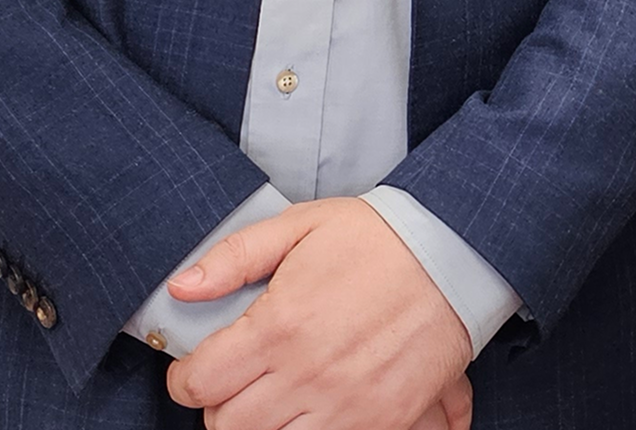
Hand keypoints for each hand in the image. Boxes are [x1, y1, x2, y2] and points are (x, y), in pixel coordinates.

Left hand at [166, 197, 474, 429]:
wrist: (454, 256)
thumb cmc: (376, 238)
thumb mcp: (300, 225)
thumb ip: (233, 257)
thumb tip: (180, 287)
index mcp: (279, 325)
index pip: (198, 383)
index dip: (186, 379)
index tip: (197, 369)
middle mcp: (306, 373)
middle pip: (225, 426)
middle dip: (220, 406)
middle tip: (237, 382)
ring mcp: (345, 405)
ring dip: (260, 426)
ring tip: (273, 398)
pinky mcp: (380, 422)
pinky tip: (309, 411)